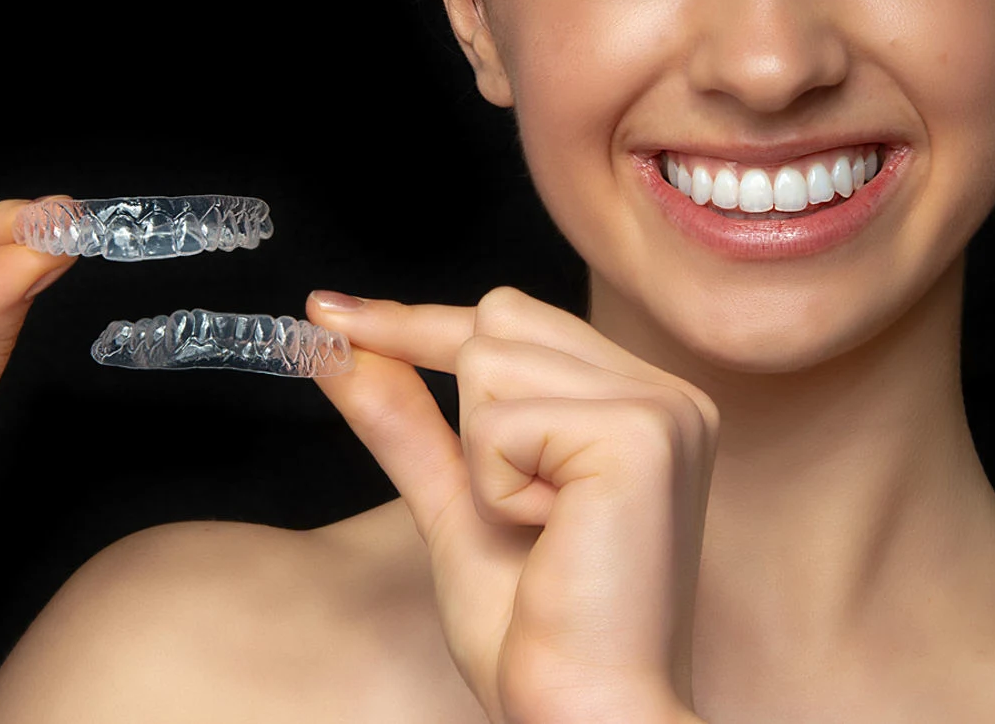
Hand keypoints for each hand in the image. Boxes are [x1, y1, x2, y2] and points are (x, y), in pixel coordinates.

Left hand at [307, 287, 717, 723]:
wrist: (585, 716)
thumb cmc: (537, 636)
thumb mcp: (458, 507)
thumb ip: (408, 422)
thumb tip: (339, 347)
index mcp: (642, 405)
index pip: (511, 318)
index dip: (416, 323)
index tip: (327, 311)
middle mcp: (668, 394)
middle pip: (497, 321)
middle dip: (465, 410)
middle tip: (513, 511)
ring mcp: (662, 408)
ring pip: (491, 358)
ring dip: (482, 459)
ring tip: (544, 530)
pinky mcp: (641, 435)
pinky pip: (502, 418)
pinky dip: (496, 484)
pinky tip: (552, 535)